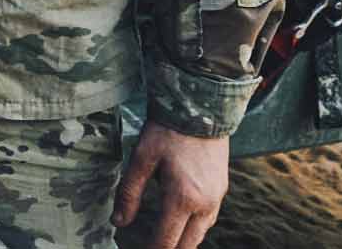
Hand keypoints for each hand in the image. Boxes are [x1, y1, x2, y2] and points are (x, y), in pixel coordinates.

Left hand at [112, 122, 227, 248]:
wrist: (200, 107)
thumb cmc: (166, 131)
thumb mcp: (141, 159)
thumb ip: (129, 193)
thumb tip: (118, 222)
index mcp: (182, 199)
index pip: (165, 241)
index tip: (136, 248)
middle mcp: (204, 204)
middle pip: (186, 245)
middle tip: (149, 246)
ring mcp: (217, 198)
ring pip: (200, 235)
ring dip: (182, 242)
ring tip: (164, 241)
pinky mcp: (222, 189)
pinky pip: (209, 220)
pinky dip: (194, 228)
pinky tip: (182, 223)